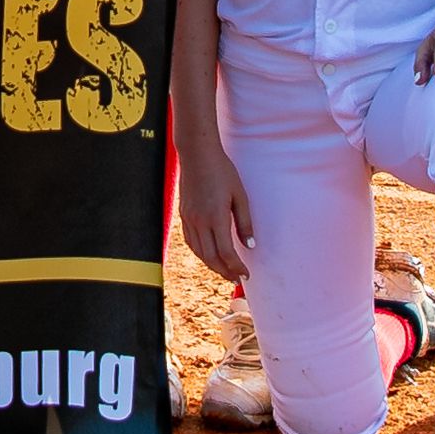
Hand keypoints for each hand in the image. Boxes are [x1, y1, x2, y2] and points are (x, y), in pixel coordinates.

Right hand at [175, 146, 255, 282]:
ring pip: (199, 252)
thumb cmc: (222, 171)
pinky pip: (191, 241)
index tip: (246, 275)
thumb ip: (245, 222)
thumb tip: (250, 245)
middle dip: (225, 271)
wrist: (196, 154)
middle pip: (211, 257)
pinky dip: (201, 253)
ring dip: (213, 265)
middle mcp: (200, 221)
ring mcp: (189, 218)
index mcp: (216, 217)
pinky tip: (209, 255)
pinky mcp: (184, 215)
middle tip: (237, 279)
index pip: (226, 252)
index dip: (236, 267)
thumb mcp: (240, 195)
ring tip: (225, 270)